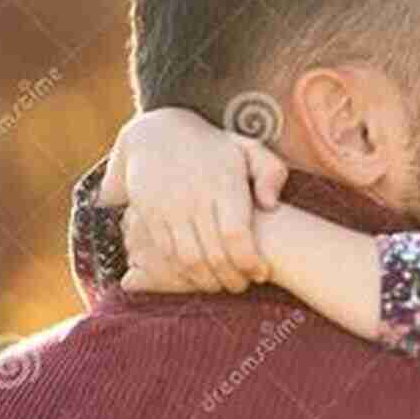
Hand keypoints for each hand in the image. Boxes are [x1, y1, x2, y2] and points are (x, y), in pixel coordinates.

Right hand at [99, 108, 287, 293]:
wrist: (156, 133)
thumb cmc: (215, 148)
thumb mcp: (249, 149)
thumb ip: (271, 173)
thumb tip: (270, 205)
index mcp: (223, 183)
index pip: (237, 235)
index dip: (249, 261)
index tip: (261, 274)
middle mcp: (195, 197)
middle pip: (214, 253)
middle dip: (231, 278)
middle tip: (243, 286)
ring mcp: (169, 207)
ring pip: (189, 259)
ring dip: (207, 281)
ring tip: (221, 285)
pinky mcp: (148, 215)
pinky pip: (166, 254)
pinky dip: (182, 273)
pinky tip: (197, 277)